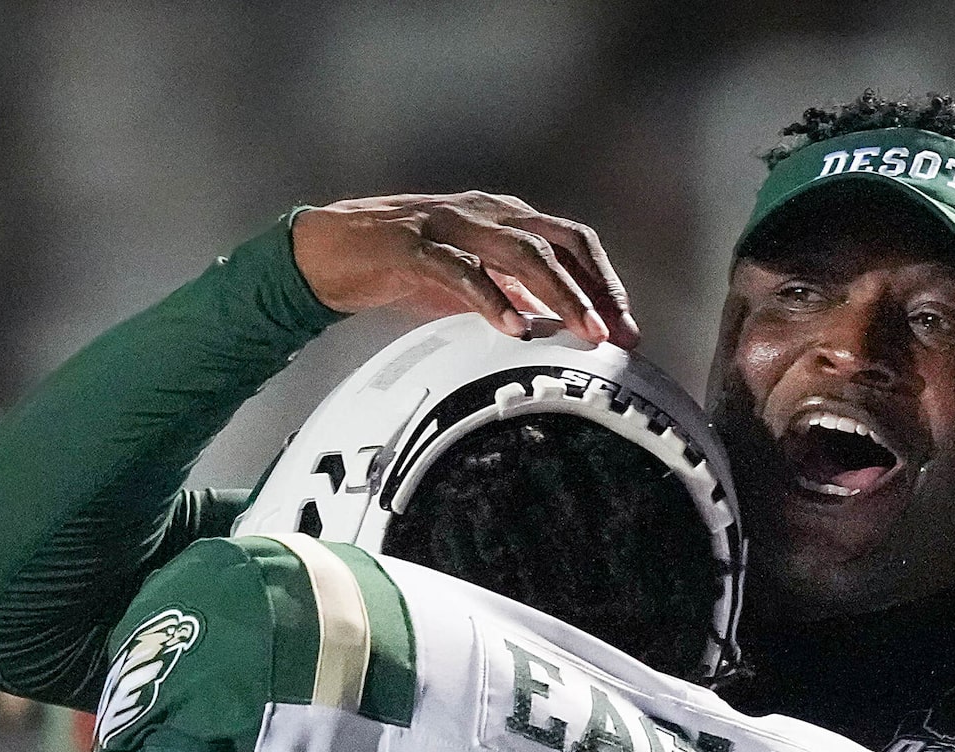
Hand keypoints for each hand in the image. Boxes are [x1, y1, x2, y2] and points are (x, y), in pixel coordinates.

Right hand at [290, 193, 637, 345]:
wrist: (330, 252)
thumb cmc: (399, 266)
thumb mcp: (467, 282)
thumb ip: (507, 293)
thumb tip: (550, 325)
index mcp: (504, 219)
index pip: (572, 243)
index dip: (604, 283)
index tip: (624, 328)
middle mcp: (486, 214)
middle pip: (559, 244)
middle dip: (595, 291)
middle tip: (616, 335)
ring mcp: (451, 227)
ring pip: (522, 253)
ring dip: (560, 295)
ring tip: (583, 333)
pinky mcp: (415, 247)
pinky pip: (462, 271)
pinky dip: (493, 299)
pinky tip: (514, 327)